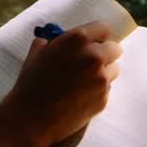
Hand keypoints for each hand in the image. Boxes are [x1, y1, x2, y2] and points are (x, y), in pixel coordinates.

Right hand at [0, 21, 123, 146]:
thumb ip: (52, 41)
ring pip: (114, 69)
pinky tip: (80, 97)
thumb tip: (59, 37)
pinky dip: (97, 91)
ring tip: (84, 82)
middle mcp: (94, 56)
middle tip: (91, 63)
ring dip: (104, 72)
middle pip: (115, 48)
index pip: (103, 28)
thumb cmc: (31, 83)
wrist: (31, 118)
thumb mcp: (37, 53)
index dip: (97, 36)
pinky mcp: (104, 99)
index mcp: (78, 39)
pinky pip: (107, 89)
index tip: (93, 43)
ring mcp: (101, 79)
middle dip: (105, 54)